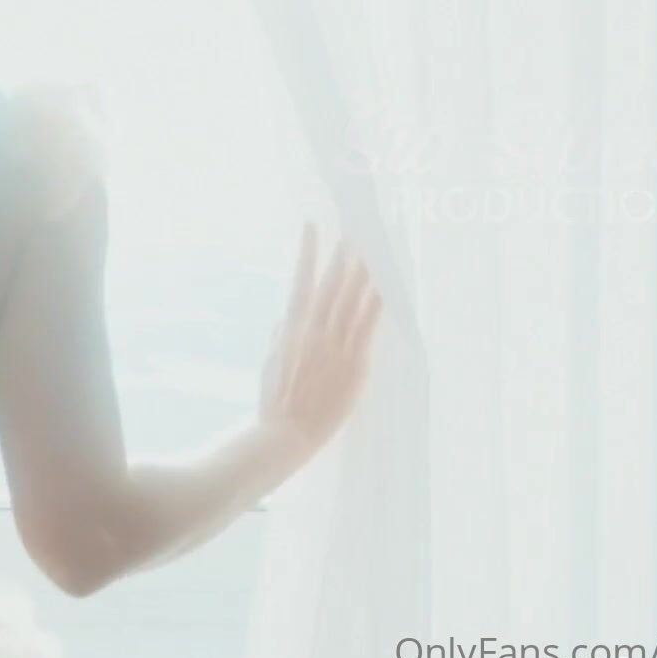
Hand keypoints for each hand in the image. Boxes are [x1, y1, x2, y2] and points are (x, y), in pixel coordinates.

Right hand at [257, 224, 382, 455]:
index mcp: (292, 326)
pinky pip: (369, 325)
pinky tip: (386, 285)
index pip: (301, 279)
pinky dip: (377, 303)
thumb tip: (285, 318)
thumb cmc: (275, 400)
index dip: (307, 251)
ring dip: (364, 270)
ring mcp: (335, 344)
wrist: (287, 431)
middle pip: (332, 282)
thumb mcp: (270, 362)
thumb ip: (279, 336)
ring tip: (373, 246)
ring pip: (352, 298)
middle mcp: (314, 329)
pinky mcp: (354, 362)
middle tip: (355, 227)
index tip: (312, 226)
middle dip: (344, 253)